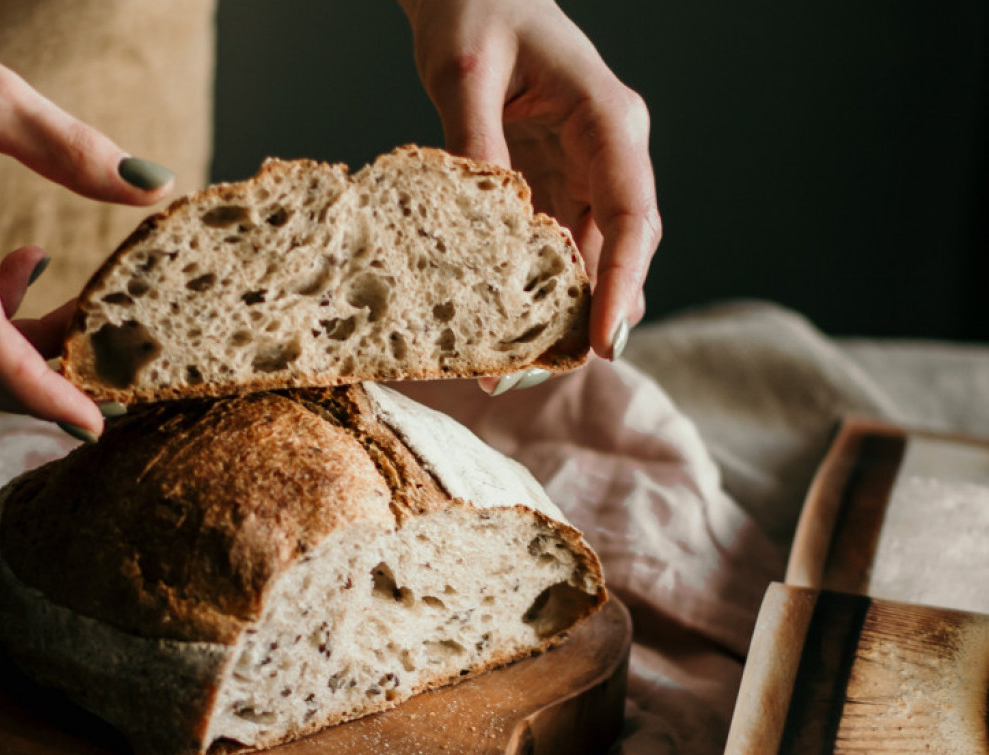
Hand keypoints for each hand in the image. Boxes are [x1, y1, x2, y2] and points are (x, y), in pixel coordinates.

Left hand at [400, 0, 660, 364]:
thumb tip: (484, 219)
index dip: (623, 283)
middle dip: (587, 318)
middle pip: (619, 251)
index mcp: (607, 118)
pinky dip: (535, 292)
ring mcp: (584, 174)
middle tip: (531, 374)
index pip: (634, 212)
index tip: (604, 342)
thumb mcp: (464, 69)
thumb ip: (475, 139)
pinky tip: (501, 329)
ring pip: (590, 261)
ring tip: (508, 368)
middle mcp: (609, 154)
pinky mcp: (554, 187)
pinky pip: (556, 251)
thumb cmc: (477, 10)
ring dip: (558, 316)